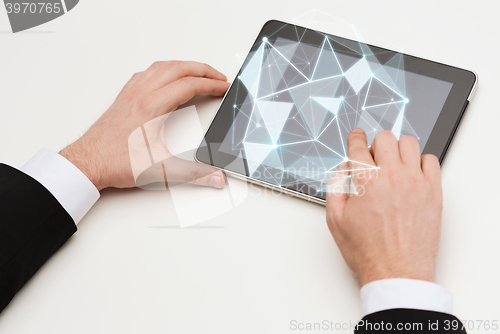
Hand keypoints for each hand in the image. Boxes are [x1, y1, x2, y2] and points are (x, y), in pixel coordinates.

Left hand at [59, 61, 229, 190]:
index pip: (189, 85)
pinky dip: (163, 69)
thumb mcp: (160, 170)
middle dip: (203, 70)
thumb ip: (192, 174)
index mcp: (152, 107)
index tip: (223, 87)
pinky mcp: (123, 98)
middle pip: (178, 69)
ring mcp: (131, 94)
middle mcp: (141, 95)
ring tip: (198, 72)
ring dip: (184, 65)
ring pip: (162, 67)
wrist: (87, 163)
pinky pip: (146, 73)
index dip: (211, 85)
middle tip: (218, 77)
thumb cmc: (115, 162)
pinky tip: (165, 76)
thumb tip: (215, 176)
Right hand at [326, 129, 442, 285]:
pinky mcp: (433, 192)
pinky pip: (431, 161)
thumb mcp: (335, 220)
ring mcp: (415, 183)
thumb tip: (343, 171)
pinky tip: (412, 175)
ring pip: (409, 143)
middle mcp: (392, 177)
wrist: (396, 272)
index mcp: (366, 182)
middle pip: (385, 138)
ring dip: (398, 150)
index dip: (355, 138)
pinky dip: (420, 162)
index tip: (356, 137)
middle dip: (375, 144)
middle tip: (373, 159)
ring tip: (394, 165)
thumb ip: (335, 188)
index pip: (358, 146)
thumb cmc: (368, 251)